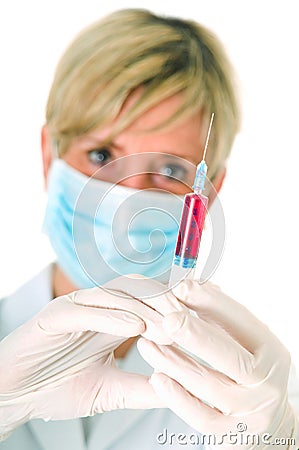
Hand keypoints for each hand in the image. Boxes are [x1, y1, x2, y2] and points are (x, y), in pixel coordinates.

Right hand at [0, 275, 183, 439]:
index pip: (149, 301)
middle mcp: (97, 308)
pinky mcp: (55, 315)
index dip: (174, 306)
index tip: (200, 320)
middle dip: (165, 302)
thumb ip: (141, 387)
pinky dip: (113, 315)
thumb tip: (178, 390)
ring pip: (116, 293)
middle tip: (189, 320)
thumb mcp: (109, 390)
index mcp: (111, 321)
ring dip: (145, 306)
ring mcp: (76, 307)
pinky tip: (136, 327)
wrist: (14, 396)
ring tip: (168, 324)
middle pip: (138, 289)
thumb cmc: (57, 389)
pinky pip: (87, 307)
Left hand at [138, 280, 297, 448]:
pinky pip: (201, 417)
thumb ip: (220, 317)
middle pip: (229, 357)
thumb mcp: (245, 343)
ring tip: (147, 344)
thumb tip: (188, 286)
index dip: (213, 303)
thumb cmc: (249, 371)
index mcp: (271, 351)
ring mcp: (250, 411)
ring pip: (208, 385)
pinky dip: (177, 398)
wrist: (269, 422)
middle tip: (168, 318)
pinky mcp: (232, 435)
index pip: (243, 323)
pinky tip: (157, 379)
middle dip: (196, 335)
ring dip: (174, 362)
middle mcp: (265, 382)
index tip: (183, 287)